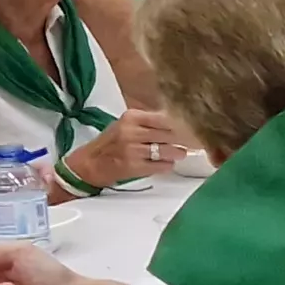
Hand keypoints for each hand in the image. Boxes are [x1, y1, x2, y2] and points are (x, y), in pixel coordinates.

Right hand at [63, 109, 191, 188]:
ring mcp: (133, 149)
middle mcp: (132, 131)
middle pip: (169, 133)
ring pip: (166, 150)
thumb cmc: (111, 143)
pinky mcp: (134, 166)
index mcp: (132, 117)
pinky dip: (167, 165)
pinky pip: (160, 165)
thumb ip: (150, 122)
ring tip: (181, 152)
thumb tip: (179, 123)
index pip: (165, 118)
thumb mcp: (127, 125)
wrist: (89, 163)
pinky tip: (168, 163)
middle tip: (195, 141)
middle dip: (184, 139)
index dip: (182, 124)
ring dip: (177, 152)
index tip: (194, 127)